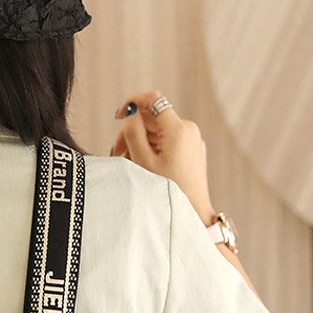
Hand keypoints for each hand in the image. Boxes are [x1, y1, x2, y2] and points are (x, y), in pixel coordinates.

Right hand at [110, 90, 216, 222]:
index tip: (119, 116)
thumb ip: (133, 132)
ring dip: (142, 142)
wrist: (193, 212)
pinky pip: (169, 140)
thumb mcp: (143, 161)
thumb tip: (130, 113)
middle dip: (133, 131)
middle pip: (153, 118)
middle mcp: (189, 129)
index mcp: (178, 129)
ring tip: (132, 164)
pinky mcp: (193, 150)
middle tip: (118, 153)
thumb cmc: (168, 191)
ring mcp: (193, 139)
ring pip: (159, 130)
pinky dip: (154, 148)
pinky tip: (145, 165)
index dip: (133, 102)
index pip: (153, 99)